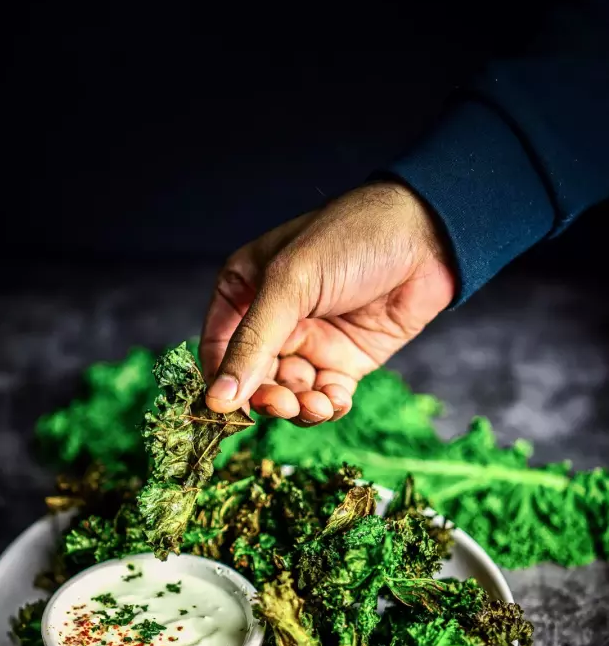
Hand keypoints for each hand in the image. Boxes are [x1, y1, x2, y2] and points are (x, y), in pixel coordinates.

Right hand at [200, 182, 454, 423]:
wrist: (428, 237)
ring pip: (289, 394)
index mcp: (246, 290)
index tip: (227, 409)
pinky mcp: (345, 361)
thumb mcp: (291, 284)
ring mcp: (311, 342)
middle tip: (284, 404)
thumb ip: (253, 343)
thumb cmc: (351, 239)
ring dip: (299, 407)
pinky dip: (327, 407)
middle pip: (253, 379)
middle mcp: (273, 320)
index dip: (221, 382)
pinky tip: (335, 402)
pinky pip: (324, 398)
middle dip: (267, 398)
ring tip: (316, 405)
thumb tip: (216, 400)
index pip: (218, 349)